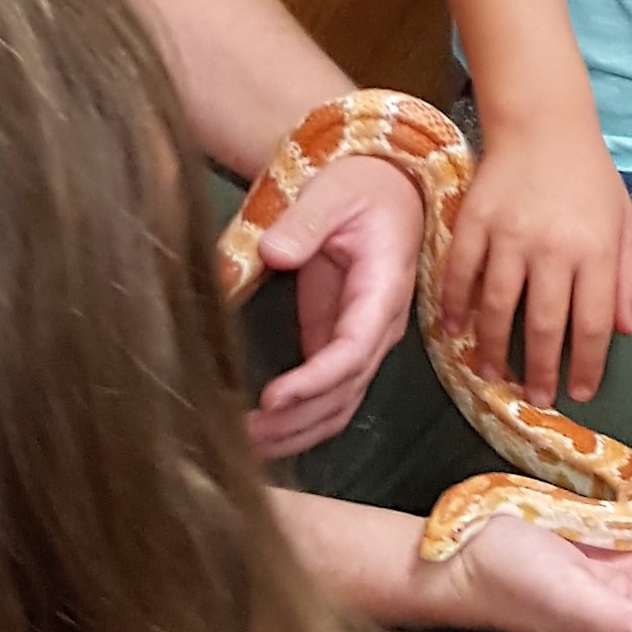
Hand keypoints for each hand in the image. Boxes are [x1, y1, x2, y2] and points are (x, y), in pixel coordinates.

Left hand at [245, 154, 426, 460]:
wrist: (386, 186)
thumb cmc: (362, 185)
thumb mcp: (333, 190)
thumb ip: (304, 221)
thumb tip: (273, 253)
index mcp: (381, 290)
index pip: (352, 351)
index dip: (314, 381)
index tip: (273, 398)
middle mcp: (379, 326)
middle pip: (345, 391)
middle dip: (298, 419)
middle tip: (244, 434)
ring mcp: (360, 338)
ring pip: (339, 404)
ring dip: (298, 430)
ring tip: (248, 445)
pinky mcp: (337, 340)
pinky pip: (328, 394)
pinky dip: (302, 419)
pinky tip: (267, 432)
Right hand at [440, 115, 631, 407]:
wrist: (544, 122)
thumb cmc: (590, 177)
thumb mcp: (625, 222)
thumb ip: (629, 276)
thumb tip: (624, 330)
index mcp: (597, 250)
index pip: (592, 323)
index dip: (585, 365)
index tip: (579, 392)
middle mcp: (554, 247)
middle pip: (545, 325)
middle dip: (540, 371)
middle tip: (537, 397)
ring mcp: (510, 234)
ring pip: (499, 308)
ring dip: (495, 349)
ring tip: (495, 375)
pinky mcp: (474, 221)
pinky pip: (460, 274)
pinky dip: (455, 308)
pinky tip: (456, 333)